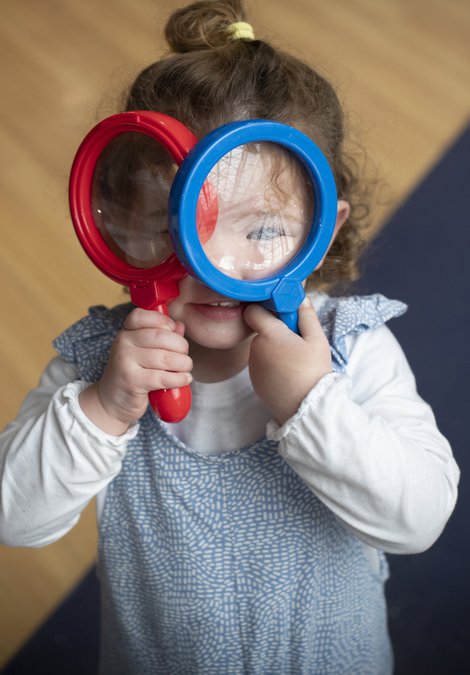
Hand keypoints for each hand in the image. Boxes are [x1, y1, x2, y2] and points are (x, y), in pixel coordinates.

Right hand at [79, 308, 192, 433]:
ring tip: (186, 368)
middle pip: (161, 336)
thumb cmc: (133, 374)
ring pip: (165, 357)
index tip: (173, 329)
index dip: (162, 320)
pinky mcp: (132, 381)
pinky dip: (179, 379)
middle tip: (185, 356)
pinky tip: (184, 379)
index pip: (142, 315)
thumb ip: (162, 337)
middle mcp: (123, 343)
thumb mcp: (144, 352)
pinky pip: (163, 377)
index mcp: (126, 332)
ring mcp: (125, 361)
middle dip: (181, 346)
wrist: (111, 401)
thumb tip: (180, 326)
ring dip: (183, 364)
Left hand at [243, 297, 331, 425]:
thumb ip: (307, 316)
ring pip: (263, 348)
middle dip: (277, 332)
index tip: (281, 312)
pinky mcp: (255, 381)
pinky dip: (272, 365)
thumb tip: (301, 298)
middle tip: (298, 342)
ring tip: (295, 362)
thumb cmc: (313, 372)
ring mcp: (253, 366)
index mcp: (269, 335)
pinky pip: (262, 365)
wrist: (305, 408)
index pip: (254, 311)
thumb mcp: (317, 341)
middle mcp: (255, 349)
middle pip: (262, 331)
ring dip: (275, 349)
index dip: (265, 308)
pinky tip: (288, 374)